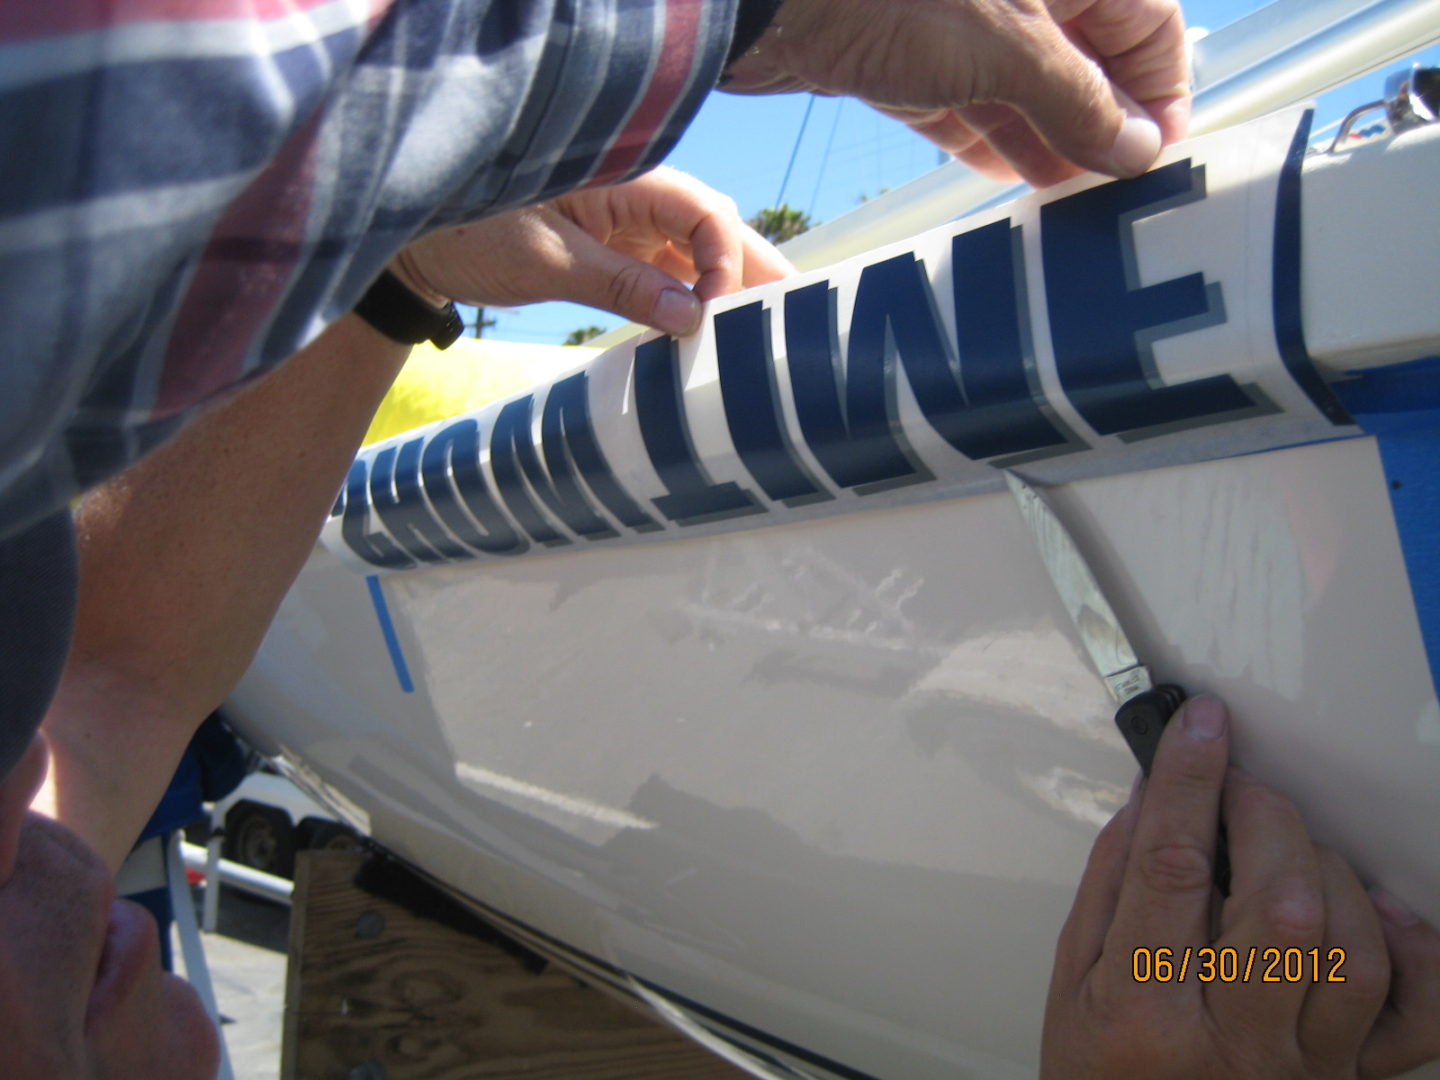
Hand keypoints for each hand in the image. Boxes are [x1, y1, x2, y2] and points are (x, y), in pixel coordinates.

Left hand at [394, 167, 795, 337]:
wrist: (417, 248)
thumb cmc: (468, 233)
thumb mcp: (546, 261)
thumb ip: (621, 285)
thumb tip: (689, 318)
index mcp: (622, 178)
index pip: (703, 211)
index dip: (725, 260)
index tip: (717, 313)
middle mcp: (633, 196)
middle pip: (712, 230)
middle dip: (751, 273)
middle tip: (795, 316)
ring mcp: (625, 225)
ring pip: (694, 255)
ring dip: (725, 292)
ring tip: (765, 332)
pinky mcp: (613, 253)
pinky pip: (666, 275)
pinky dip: (688, 303)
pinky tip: (708, 334)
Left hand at [724, 0, 1190, 186]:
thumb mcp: (1007, 50)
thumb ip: (1078, 100)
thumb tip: (1136, 150)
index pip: (1148, 23)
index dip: (1160, 89)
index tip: (1155, 159)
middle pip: (1085, 57)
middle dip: (1100, 124)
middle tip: (1109, 195)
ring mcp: (956, 22)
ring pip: (1022, 85)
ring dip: (1046, 141)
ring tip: (1066, 203)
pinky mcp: (902, 55)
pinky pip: (962, 100)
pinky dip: (986, 138)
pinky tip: (1006, 180)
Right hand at [1042, 696, 1439, 1078]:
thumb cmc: (1102, 1070)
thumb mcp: (1074, 973)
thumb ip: (1113, 878)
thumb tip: (1156, 794)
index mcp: (1143, 1010)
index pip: (1173, 870)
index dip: (1191, 783)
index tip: (1200, 726)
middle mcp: (1231, 1042)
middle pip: (1282, 905)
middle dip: (1266, 818)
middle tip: (1242, 789)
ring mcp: (1302, 1066)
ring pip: (1352, 952)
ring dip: (1330, 874)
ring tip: (1291, 854)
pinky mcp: (1350, 1077)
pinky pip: (1416, 1017)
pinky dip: (1413, 953)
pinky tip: (1375, 916)